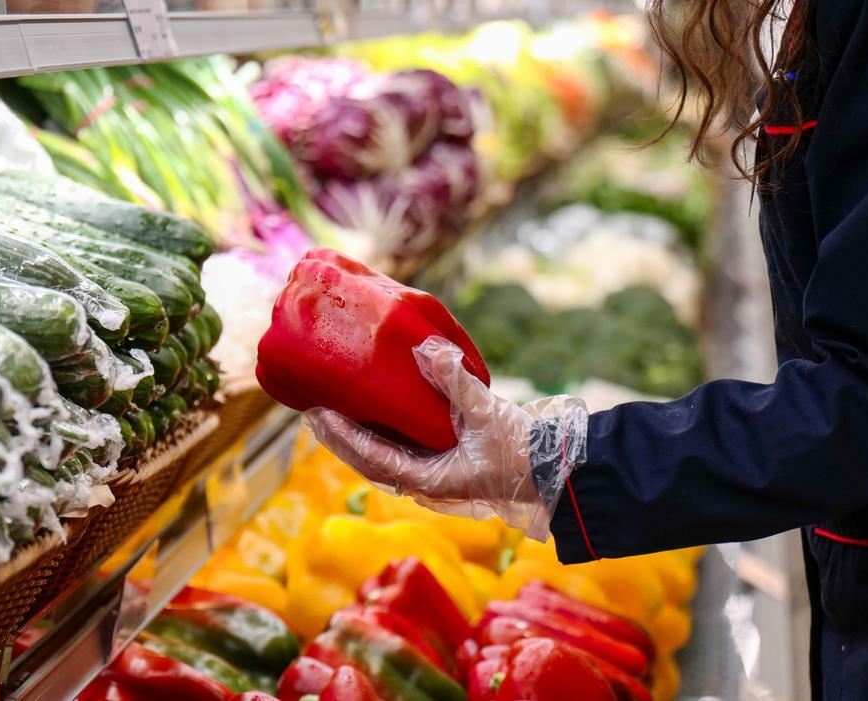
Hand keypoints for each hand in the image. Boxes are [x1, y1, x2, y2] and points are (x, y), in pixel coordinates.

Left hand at [304, 336, 587, 539]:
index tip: (317, 414)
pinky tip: (372, 413)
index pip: (372, 458)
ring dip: (356, 436)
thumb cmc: (525, 451)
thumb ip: (456, 381)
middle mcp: (425, 483)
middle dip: (339, 437)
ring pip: (383, 457)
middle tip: (311, 408)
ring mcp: (434, 476)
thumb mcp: (489, 413)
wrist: (556, 472)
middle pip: (368, 460)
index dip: (341, 437)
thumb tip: (427, 347)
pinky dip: (380, 434)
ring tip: (331, 409)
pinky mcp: (445, 466)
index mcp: (429, 479)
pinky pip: (402, 450)